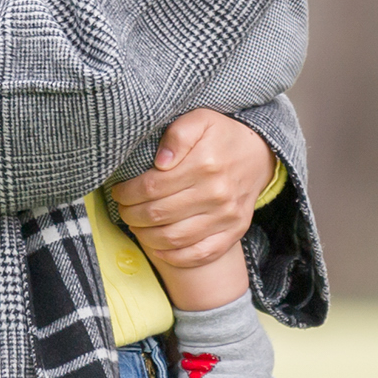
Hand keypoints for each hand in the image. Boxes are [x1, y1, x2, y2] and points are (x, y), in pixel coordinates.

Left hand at [111, 109, 276, 269]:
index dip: (127, 193)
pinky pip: (200, 254)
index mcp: (205, 164)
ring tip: (136, 226)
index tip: (119, 192)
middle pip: (158, 214)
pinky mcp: (234, 232)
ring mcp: (227, 216)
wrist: (259, 154)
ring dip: (146, 236)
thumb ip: (177, 134)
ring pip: (174, 238)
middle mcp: (217, 193)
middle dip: (131, 214)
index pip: (151, 186)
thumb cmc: (220, 136)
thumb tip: (160, 162)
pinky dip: (174, 257)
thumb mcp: (200, 120)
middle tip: (123, 210)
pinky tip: (159, 247)